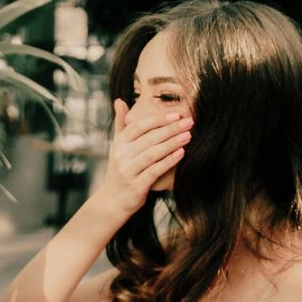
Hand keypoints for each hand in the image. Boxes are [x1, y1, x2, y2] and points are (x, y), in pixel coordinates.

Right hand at [96, 99, 191, 217]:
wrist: (112, 200)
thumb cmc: (120, 169)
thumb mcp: (117, 146)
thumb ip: (121, 124)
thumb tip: (119, 100)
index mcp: (119, 144)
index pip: (139, 126)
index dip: (158, 119)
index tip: (176, 114)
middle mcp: (121, 156)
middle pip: (149, 138)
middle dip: (171, 129)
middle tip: (189, 122)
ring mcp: (128, 171)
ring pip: (153, 153)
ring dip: (172, 143)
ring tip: (189, 135)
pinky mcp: (136, 186)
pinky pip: (155, 171)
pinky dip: (168, 161)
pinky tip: (181, 153)